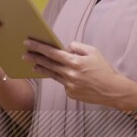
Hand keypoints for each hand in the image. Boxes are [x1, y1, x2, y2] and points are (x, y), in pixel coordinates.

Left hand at [21, 38, 136, 109]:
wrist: (112, 90)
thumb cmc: (103, 69)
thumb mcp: (93, 51)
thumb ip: (77, 47)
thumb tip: (65, 48)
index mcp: (74, 62)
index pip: (52, 52)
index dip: (39, 47)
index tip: (28, 42)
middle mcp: (69, 74)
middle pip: (48, 64)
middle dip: (35, 58)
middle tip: (24, 54)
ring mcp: (69, 86)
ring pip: (53, 75)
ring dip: (43, 69)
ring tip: (34, 66)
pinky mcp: (71, 94)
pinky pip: (64, 83)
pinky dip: (64, 79)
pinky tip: (69, 78)